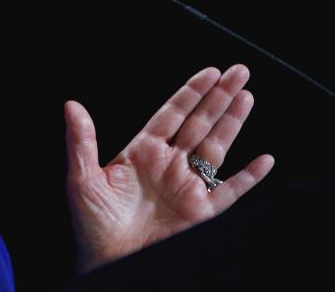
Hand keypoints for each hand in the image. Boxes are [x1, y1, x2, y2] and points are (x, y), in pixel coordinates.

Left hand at [63, 64, 274, 273]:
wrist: (109, 262)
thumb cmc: (93, 224)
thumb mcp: (81, 178)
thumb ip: (81, 139)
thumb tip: (71, 105)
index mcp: (142, 152)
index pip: (171, 114)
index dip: (191, 92)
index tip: (208, 72)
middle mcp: (168, 164)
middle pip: (199, 122)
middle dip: (219, 96)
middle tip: (238, 71)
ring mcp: (187, 186)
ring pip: (216, 147)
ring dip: (233, 122)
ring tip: (247, 96)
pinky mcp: (201, 212)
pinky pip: (230, 191)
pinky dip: (249, 177)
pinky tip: (264, 159)